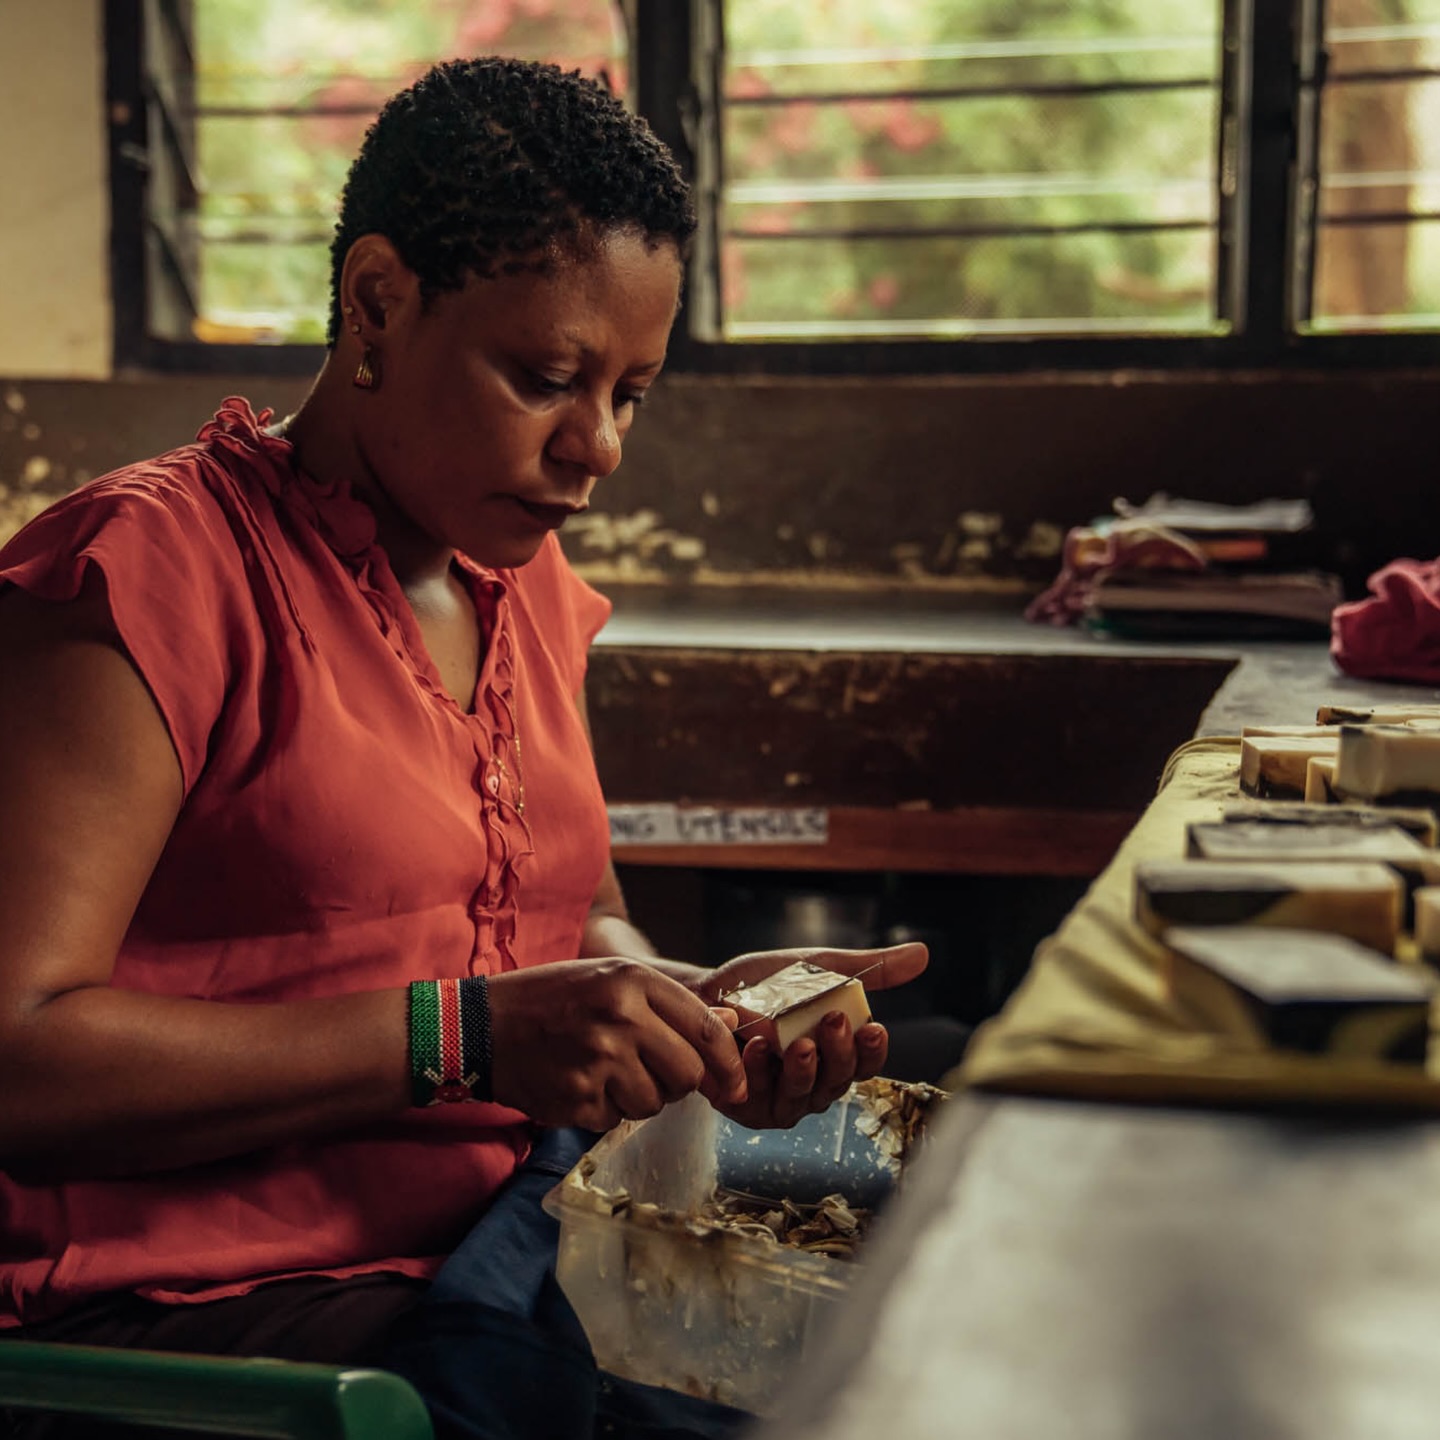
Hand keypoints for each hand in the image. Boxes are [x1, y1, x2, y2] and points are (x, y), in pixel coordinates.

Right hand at [485, 957, 745, 1130]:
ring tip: (605, 1071)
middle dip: (678, 1082)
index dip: (728, 1062)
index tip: (736, 1083)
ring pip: (655, 1102)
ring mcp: (598, 1061)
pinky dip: (604, 1110)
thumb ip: (669, 1004)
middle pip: (687, 1073)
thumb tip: (731, 1026)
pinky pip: (616, 1119)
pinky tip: (579, 1084)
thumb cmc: (551, 999)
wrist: (479, 1026)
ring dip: (639, 1097)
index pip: (705, 1029)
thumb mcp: (609, 980)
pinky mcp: (576, 1099)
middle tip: (650, 1071)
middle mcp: (620, 1017)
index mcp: (631, 980)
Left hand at [693, 942, 927, 1129]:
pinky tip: (759, 1049)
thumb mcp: (817, 968)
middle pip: (839, 1081)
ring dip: (804, 1071)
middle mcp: (814, 1082)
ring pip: (805, 1097)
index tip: (875, 1028)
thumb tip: (923, 954)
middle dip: (840, 1055)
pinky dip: (760, 1074)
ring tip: (799, 1043)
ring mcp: (782, 1099)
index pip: (866, 1062)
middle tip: (835, 1023)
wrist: (705, 991)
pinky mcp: (748, 1107)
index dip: (873, 1051)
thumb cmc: (764, 984)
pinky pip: (761, 1100)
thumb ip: (868, 968)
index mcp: (836, 1053)